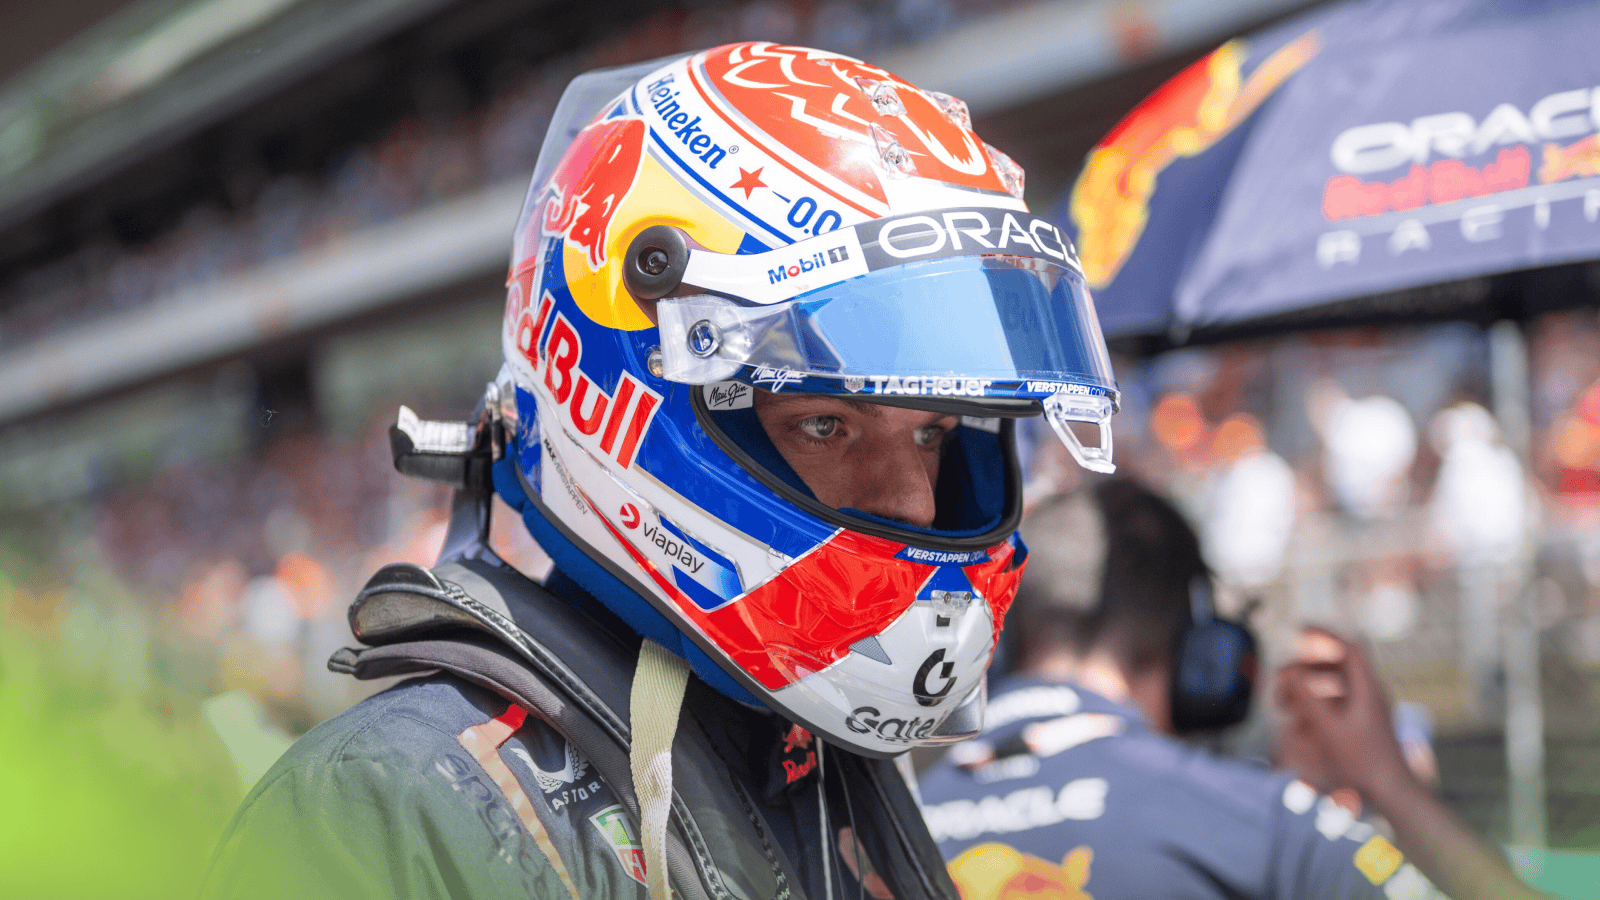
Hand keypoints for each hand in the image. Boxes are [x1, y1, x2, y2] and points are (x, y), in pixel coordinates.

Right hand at [1274, 627, 1411, 800]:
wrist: (1391, 793)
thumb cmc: (1364, 762)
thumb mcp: (1328, 727)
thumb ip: (1307, 697)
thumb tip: (1289, 672)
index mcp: (1367, 689)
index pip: (1348, 647)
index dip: (1324, 633)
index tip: (1299, 629)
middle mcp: (1369, 695)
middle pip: (1335, 666)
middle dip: (1304, 668)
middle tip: (1280, 679)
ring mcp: (1367, 710)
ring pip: (1333, 687)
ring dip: (1307, 689)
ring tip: (1284, 704)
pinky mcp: (1363, 726)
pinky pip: (1336, 707)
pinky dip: (1315, 708)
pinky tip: (1298, 725)